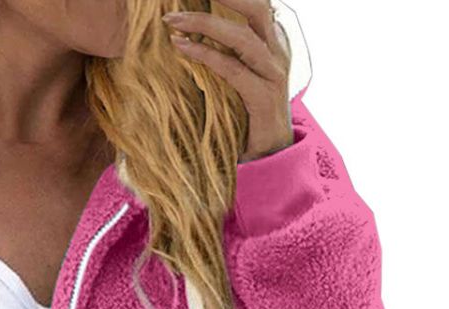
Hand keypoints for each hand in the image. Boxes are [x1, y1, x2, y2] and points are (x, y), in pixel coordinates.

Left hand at [162, 2, 293, 161]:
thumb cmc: (247, 112)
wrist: (270, 154)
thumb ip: (227, 48)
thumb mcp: (238, 72)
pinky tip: (181, 47)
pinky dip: (204, 55)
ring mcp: (273, 73)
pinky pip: (232, 69)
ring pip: (241, 37)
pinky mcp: (263, 97)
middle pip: (255, 7)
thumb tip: (193, 29)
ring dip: (203, 23)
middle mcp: (277, 50)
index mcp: (273, 39)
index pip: (256, 3)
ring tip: (172, 21)